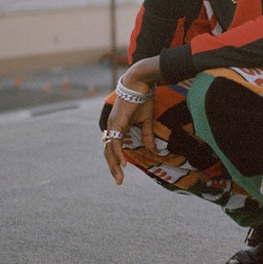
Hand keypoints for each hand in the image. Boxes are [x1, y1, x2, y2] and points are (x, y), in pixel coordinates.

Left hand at [103, 57, 160, 184]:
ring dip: (114, 165)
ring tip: (120, 177)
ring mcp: (112, 124)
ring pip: (109, 149)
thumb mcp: (146, 120)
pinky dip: (118, 153)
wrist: (140, 82)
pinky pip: (115, 142)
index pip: (112, 147)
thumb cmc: (142, 98)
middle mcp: (111, 126)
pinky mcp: (117, 122)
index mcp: (117, 126)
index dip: (116, 160)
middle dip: (113, 167)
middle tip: (119, 181)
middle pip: (108, 151)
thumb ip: (147, 135)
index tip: (122, 172)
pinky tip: (123, 164)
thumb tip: (154, 150)